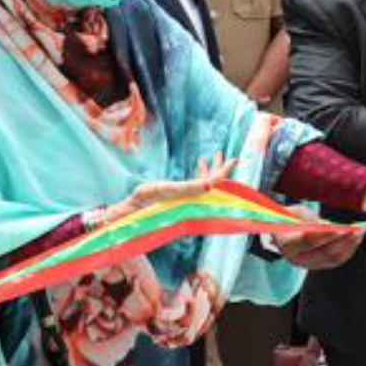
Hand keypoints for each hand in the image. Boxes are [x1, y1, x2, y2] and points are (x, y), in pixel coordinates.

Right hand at [106, 152, 236, 223]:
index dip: (225, 172)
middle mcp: (194, 200)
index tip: (234, 159)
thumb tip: (210, 185)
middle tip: (227, 155)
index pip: (215, 185)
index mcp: (193, 198)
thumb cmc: (146, 200)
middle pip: (214, 183)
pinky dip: (200, 173)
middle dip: (221, 168)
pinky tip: (200, 162)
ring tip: (216, 154)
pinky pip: (196, 184)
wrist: (131, 211)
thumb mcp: (166, 190)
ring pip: (206, 182)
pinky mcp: (181, 197)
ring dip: (212, 169)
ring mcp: (188, 198)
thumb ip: (189, 188)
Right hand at [273, 206, 363, 269]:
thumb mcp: (296, 213)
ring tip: (361, 232)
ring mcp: (309, 264)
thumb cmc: (291, 218)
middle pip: (323, 252)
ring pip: (333, 258)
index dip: (324, 236)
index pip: (307, 242)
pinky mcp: (320, 265)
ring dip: (349, 245)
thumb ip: (311, 220)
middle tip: (356, 229)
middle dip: (342, 240)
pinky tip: (358, 238)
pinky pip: (337, 260)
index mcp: (287, 244)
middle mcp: (297, 259)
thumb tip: (329, 227)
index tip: (339, 228)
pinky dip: (349, 249)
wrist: (283, 232)